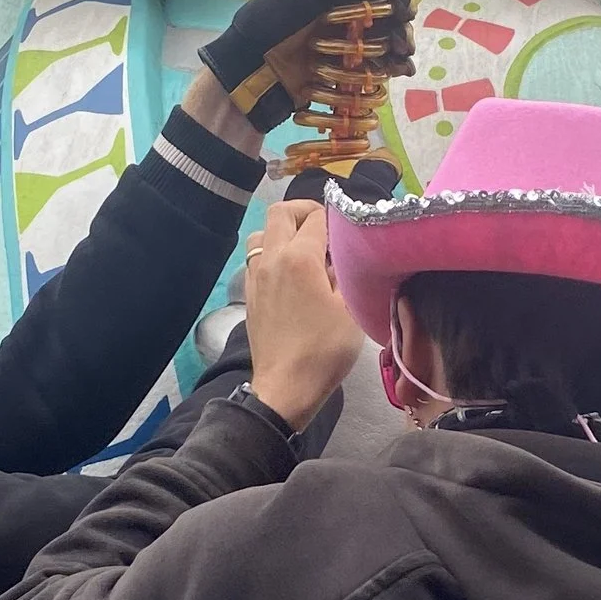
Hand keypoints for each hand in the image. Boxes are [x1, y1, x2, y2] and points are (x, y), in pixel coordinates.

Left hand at [197, 0, 415, 134]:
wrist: (252, 68)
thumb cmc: (270, 21)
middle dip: (402, 8)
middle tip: (404, 20)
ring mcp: (348, 31)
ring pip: (388, 29)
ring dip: (401, 37)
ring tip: (402, 51)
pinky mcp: (350, 60)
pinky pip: (381, 59)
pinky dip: (395, 62)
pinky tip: (401, 67)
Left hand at [243, 197, 362, 430]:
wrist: (286, 387)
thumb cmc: (324, 350)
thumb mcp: (351, 309)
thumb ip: (346, 273)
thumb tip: (341, 255)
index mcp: (299, 258)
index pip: (317, 219)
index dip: (336, 218)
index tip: (349, 229)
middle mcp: (271, 259)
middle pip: (281, 213)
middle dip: (305, 212)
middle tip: (326, 227)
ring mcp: (256, 276)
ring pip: (263, 233)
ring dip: (283, 231)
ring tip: (305, 248)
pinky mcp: (250, 294)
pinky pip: (257, 258)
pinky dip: (273, 253)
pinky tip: (291, 273)